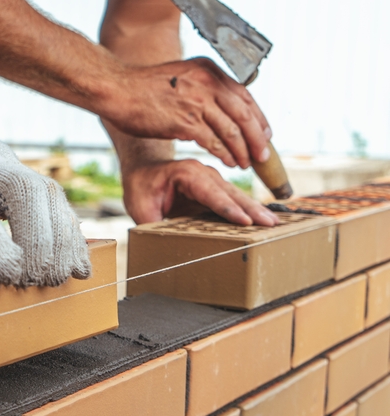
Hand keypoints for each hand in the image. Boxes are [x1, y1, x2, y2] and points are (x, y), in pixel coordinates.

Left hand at [0, 71, 90, 285]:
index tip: (5, 274)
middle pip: (24, 194)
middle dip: (37, 241)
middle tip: (34, 283)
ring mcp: (10, 165)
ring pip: (49, 197)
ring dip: (61, 242)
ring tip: (58, 283)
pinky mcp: (27, 174)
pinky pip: (60, 202)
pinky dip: (72, 235)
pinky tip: (79, 267)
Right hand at [102, 58, 271, 169]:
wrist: (117, 89)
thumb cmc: (143, 88)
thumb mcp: (181, 78)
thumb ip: (202, 89)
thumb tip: (220, 111)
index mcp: (209, 70)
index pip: (245, 95)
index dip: (258, 118)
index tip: (264, 134)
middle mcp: (207, 82)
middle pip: (245, 113)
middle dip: (258, 137)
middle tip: (263, 155)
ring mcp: (196, 101)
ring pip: (232, 129)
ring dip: (242, 150)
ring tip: (246, 163)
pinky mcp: (184, 121)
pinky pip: (214, 141)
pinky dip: (224, 154)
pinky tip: (228, 163)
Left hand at [122, 159, 279, 225]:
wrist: (143, 169)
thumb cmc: (141, 186)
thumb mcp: (140, 207)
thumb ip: (153, 224)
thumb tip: (163, 246)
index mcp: (186, 173)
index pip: (211, 193)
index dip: (228, 209)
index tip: (245, 221)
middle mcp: (204, 173)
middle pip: (231, 193)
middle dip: (252, 209)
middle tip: (271, 224)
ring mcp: (212, 179)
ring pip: (236, 195)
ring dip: (255, 209)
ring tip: (273, 223)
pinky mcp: (215, 188)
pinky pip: (233, 198)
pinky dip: (248, 208)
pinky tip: (263, 219)